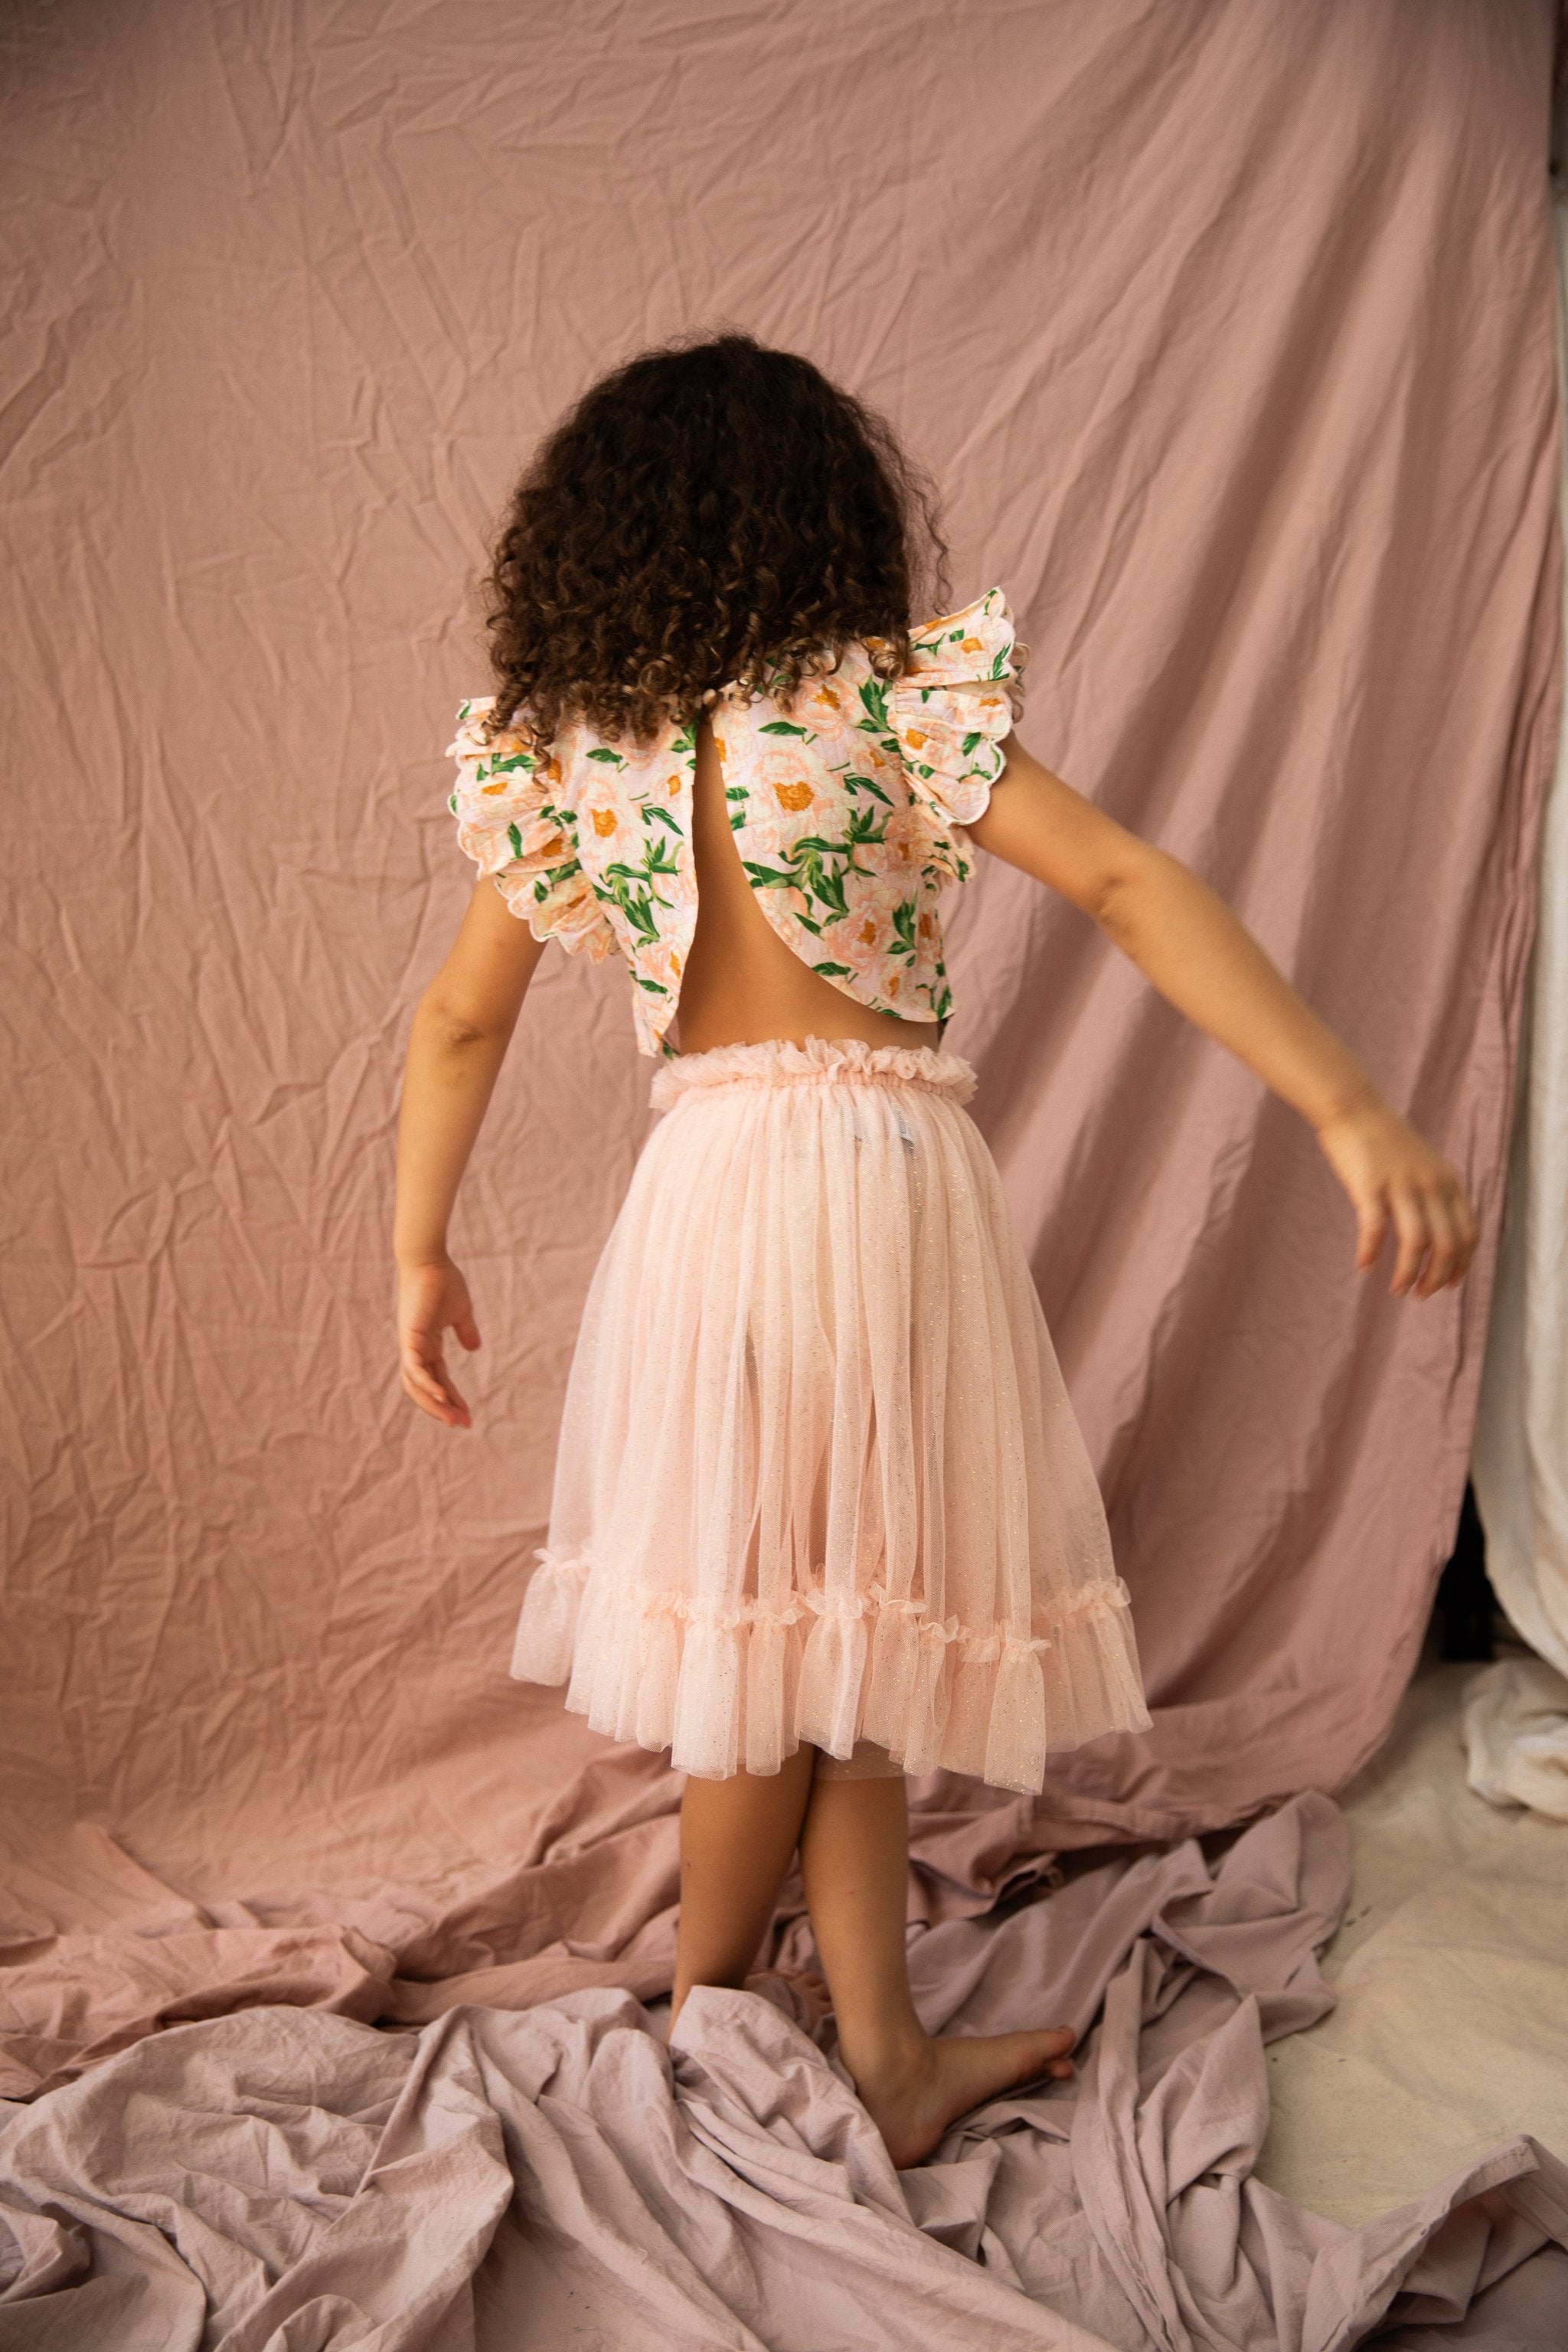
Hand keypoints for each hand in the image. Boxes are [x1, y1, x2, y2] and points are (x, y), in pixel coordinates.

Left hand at [397, 1256, 480, 1426]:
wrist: (429, 1259)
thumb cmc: (443, 1281)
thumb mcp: (461, 1312)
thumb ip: (465, 1331)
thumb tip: (474, 1348)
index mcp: (427, 1345)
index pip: (438, 1379)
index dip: (452, 1398)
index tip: (467, 1415)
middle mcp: (415, 1349)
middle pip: (424, 1389)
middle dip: (443, 1409)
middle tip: (462, 1424)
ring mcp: (410, 1344)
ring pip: (417, 1385)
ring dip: (435, 1405)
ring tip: (453, 1419)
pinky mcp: (409, 1337)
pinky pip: (415, 1368)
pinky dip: (426, 1384)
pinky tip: (442, 1397)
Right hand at [1312, 1093, 1478, 1296]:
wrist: (1352, 1107)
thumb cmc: (1381, 1140)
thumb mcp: (1422, 1165)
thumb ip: (1433, 1194)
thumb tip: (1432, 1235)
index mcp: (1448, 1181)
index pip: (1468, 1234)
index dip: (1462, 1266)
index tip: (1448, 1286)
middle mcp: (1430, 1184)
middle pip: (1447, 1245)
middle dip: (1436, 1278)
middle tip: (1418, 1294)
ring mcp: (1401, 1184)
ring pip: (1416, 1243)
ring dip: (1407, 1274)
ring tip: (1396, 1290)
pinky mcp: (1369, 1185)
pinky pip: (1375, 1229)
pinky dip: (1369, 1253)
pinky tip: (1362, 1266)